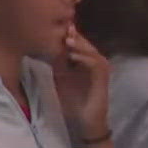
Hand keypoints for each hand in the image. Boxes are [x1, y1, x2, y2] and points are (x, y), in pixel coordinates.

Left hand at [52, 24, 111, 139]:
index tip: (54, 27)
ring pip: (91, 51)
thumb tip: (44, 48)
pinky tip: (73, 56)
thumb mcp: (59, 79)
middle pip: (84, 44)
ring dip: (80, 45)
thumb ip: (55, 64)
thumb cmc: (72, 101)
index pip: (77, 43)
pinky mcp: (103, 78)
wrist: (84, 121)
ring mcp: (100, 70)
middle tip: (63, 28)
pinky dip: (85, 58)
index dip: (67, 35)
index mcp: (83, 61)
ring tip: (67, 40)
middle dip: (74, 36)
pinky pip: (96, 64)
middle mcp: (93, 63)